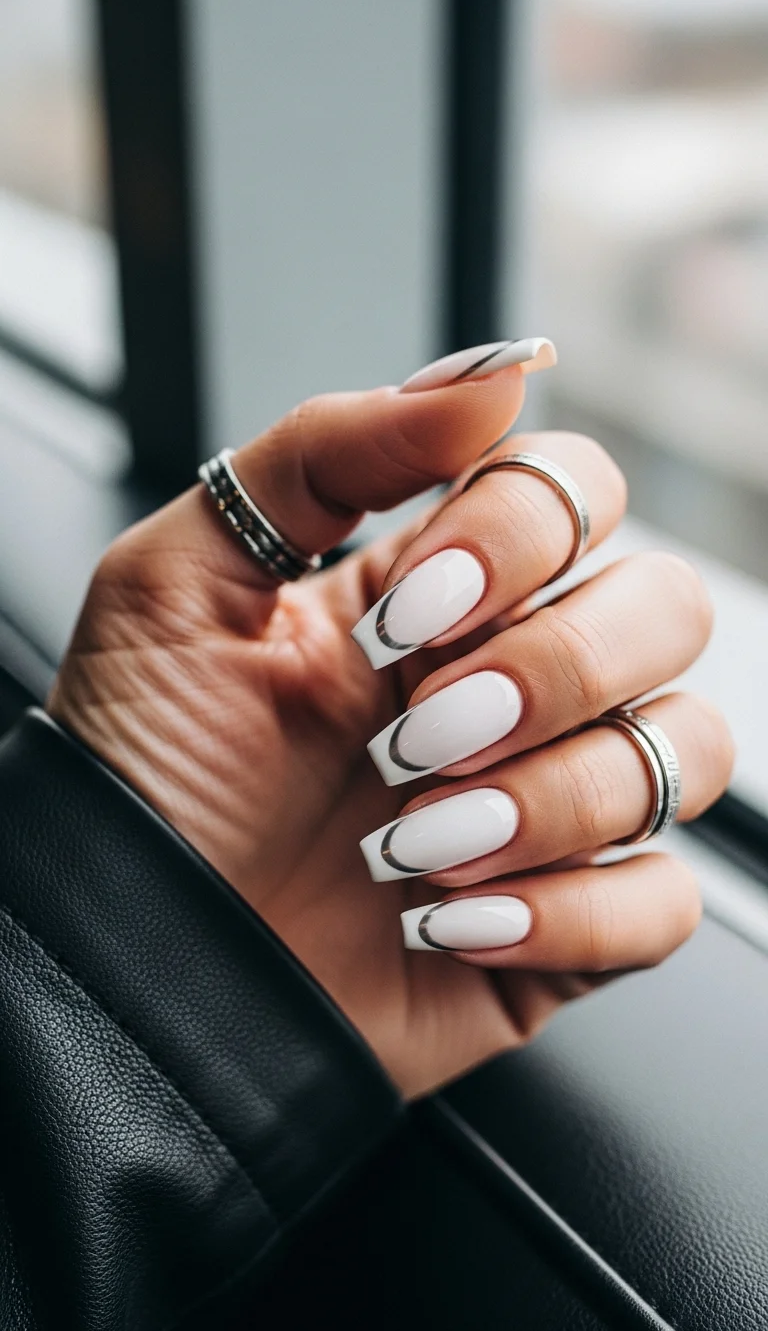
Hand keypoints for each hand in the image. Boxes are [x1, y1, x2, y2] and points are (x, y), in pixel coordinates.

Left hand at [49, 346, 733, 1097]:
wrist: (125, 960)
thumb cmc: (142, 773)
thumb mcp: (183, 580)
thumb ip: (327, 450)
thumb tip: (498, 369)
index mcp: (434, 591)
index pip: (578, 493)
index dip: (521, 538)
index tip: (401, 620)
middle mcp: (510, 683)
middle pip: (667, 607)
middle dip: (552, 669)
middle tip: (418, 735)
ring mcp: (548, 805)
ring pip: (690, 750)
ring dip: (555, 798)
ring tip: (418, 844)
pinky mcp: (564, 927)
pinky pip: (665, 903)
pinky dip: (573, 912)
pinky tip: (445, 920)